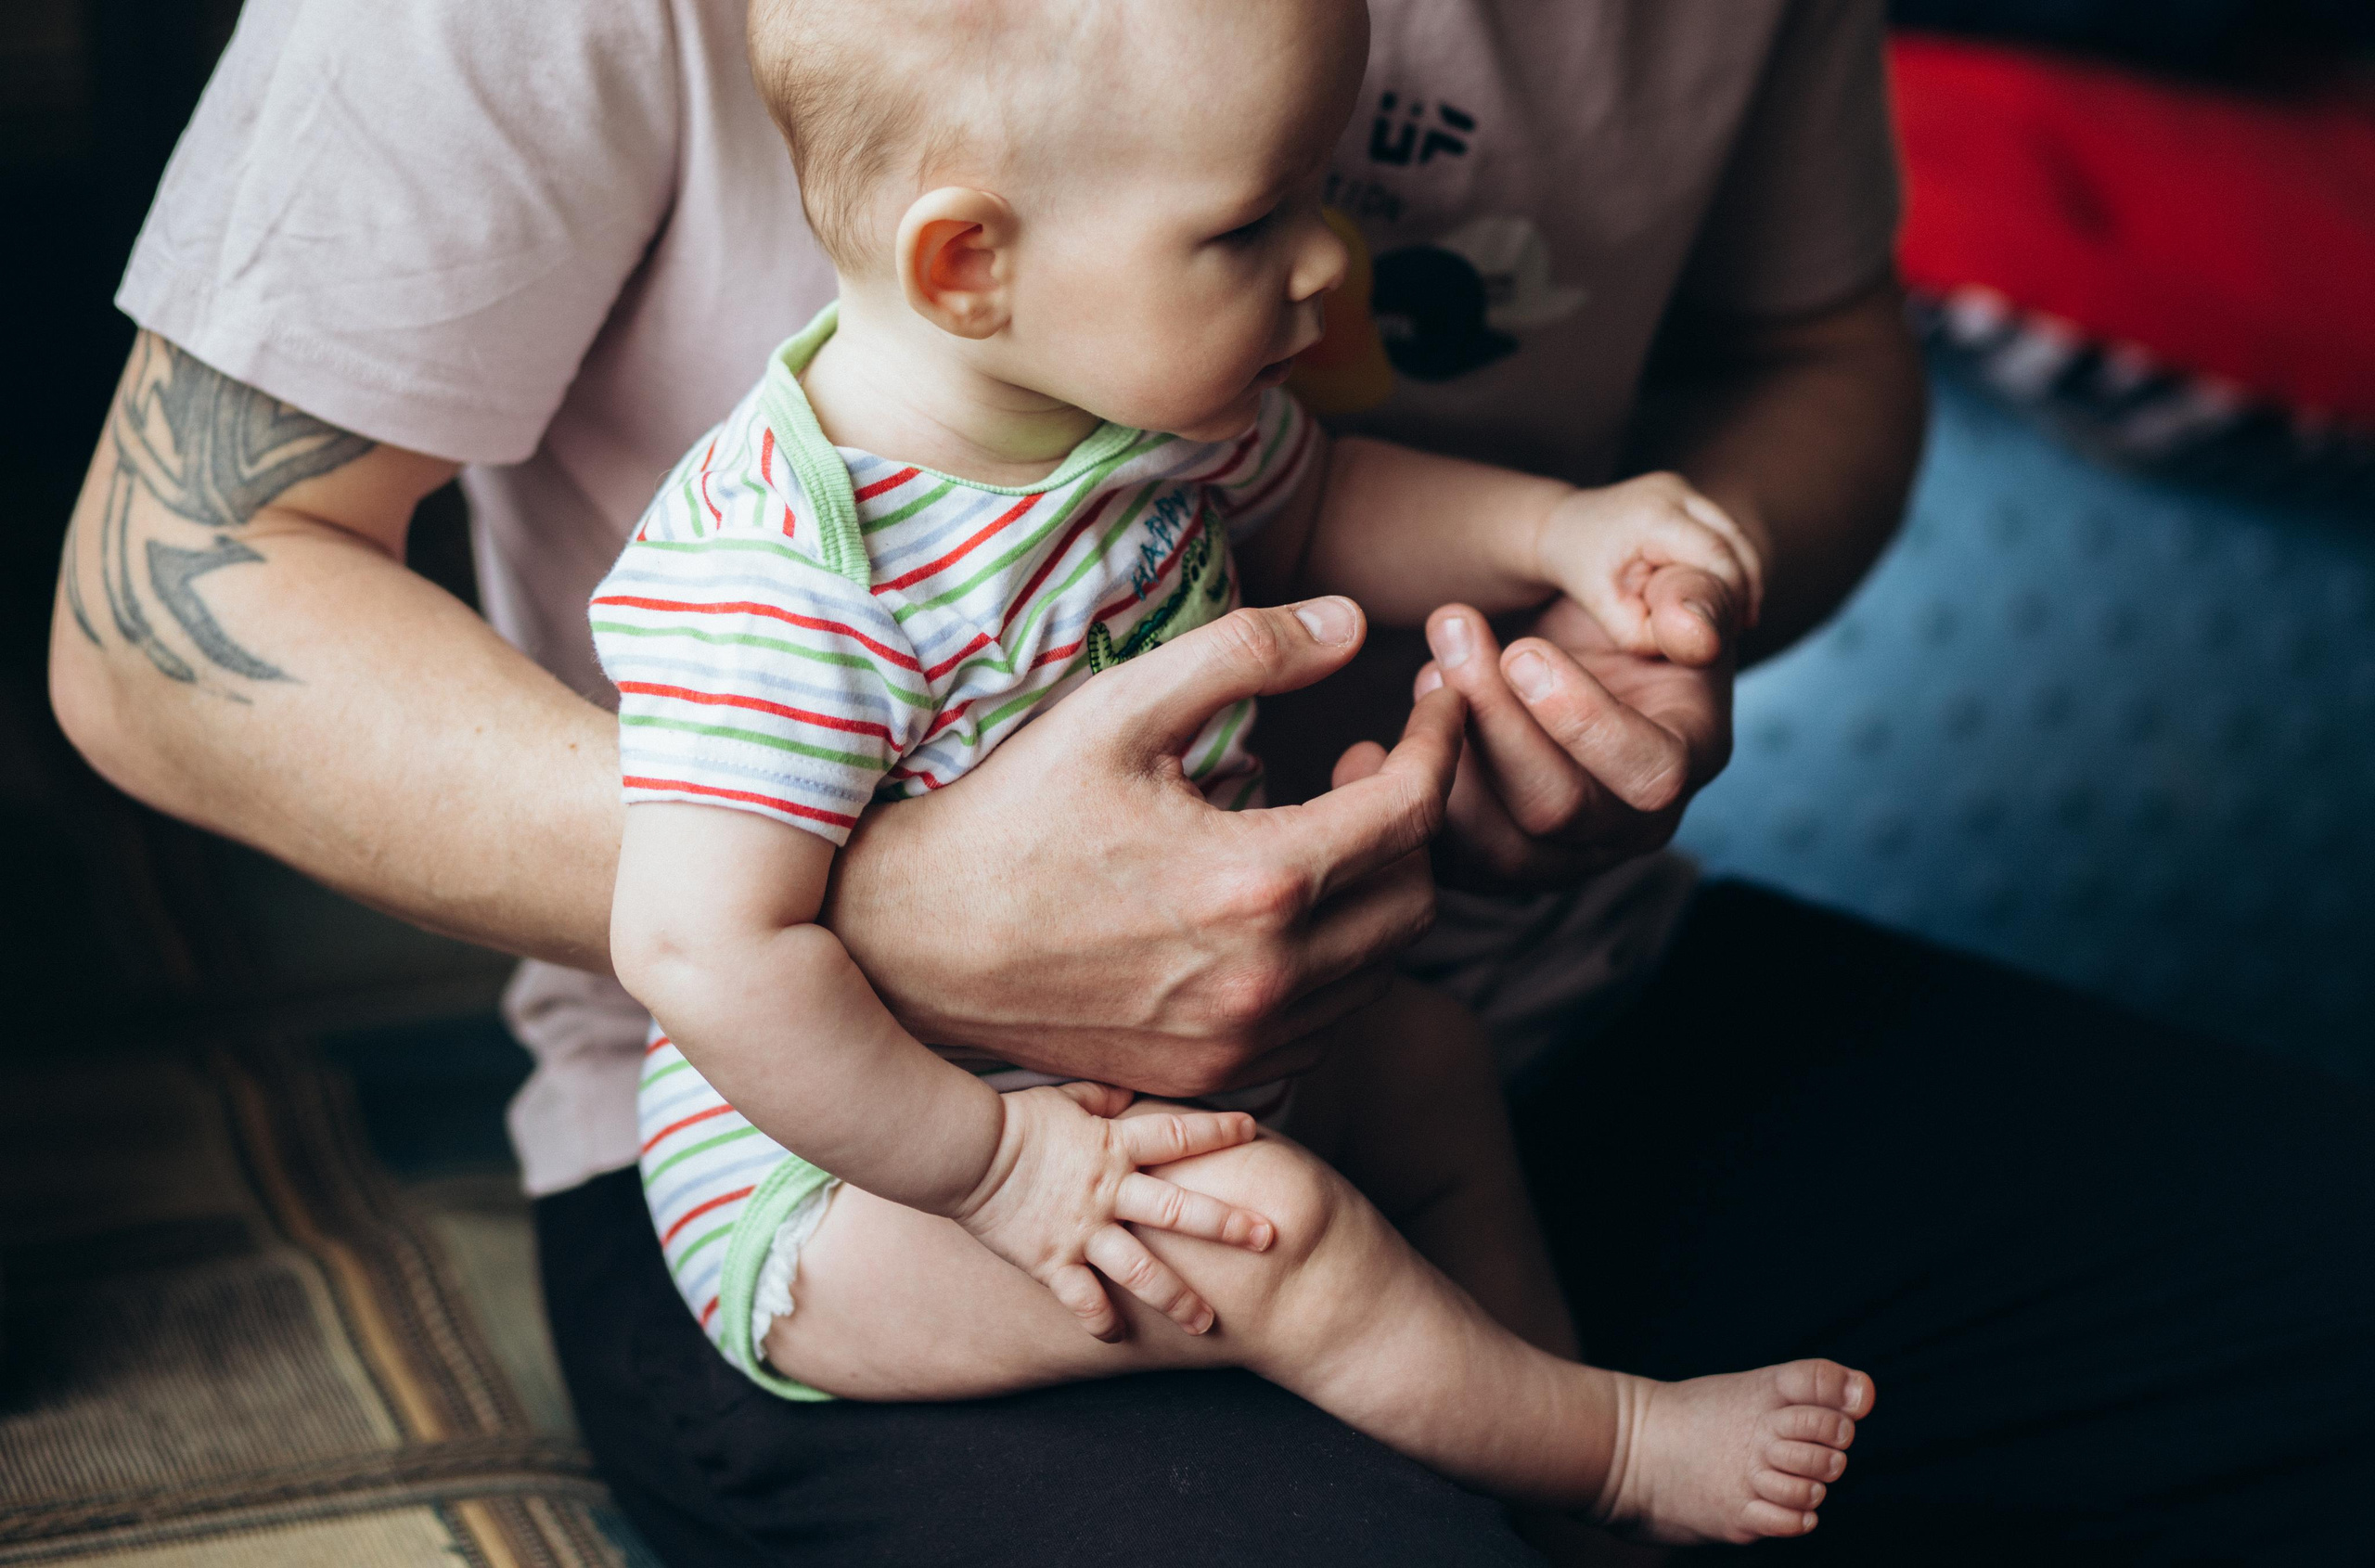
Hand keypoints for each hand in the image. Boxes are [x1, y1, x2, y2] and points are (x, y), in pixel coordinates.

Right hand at [827, 598, 1465, 1098]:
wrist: (910, 947)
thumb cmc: (1009, 815)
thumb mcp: (1117, 708)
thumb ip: (1245, 653)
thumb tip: (1352, 622)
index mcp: (1257, 882)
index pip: (1413, 810)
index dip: (1441, 743)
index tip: (1434, 704)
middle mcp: (1265, 979)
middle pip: (1417, 894)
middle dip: (1415, 819)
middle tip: (1365, 765)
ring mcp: (1241, 1042)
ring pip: (1383, 967)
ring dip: (1381, 892)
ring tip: (1327, 830)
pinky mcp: (1213, 1076)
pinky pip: (1329, 1023)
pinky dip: (1339, 963)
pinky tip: (1287, 912)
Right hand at [953, 1083, 1274, 1339]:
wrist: (965, 1151)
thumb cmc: (1013, 1120)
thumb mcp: (1064, 1098)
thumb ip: (1102, 1097)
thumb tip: (1129, 1092)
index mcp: (1114, 1146)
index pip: (1178, 1135)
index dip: (1218, 1131)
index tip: (1255, 1129)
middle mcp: (1109, 1192)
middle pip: (1180, 1210)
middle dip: (1227, 1225)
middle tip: (1268, 1238)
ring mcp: (1083, 1231)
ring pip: (1142, 1270)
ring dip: (1178, 1298)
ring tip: (1207, 1323)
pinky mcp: (1053, 1261)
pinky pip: (1083, 1299)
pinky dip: (1100, 1322)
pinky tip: (1117, 1338)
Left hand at [1410, 595, 1732, 891]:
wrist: (1577, 626)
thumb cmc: (1626, 589)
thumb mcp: (1664, 562)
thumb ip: (1690, 588)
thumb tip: (1693, 633)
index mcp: (1690, 755)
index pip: (1652, 773)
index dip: (1584, 719)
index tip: (1523, 651)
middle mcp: (1631, 823)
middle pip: (1557, 810)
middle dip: (1495, 722)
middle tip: (1452, 633)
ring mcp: (1564, 852)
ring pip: (1496, 846)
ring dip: (1447, 758)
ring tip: (1428, 670)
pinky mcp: (1498, 858)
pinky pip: (1450, 859)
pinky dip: (1410, 797)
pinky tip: (1386, 733)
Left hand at [1534, 472, 1763, 667]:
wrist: (1561, 529)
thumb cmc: (1580, 571)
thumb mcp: (1603, 609)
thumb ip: (1642, 631)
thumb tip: (1695, 641)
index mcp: (1653, 515)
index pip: (1717, 554)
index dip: (1735, 594)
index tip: (1735, 629)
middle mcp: (1672, 490)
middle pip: (1735, 539)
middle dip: (1747, 584)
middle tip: (1743, 624)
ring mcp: (1679, 486)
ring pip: (1735, 532)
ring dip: (1743, 573)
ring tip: (1738, 614)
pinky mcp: (1684, 493)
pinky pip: (1722, 529)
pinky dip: (1730, 561)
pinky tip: (1726, 594)